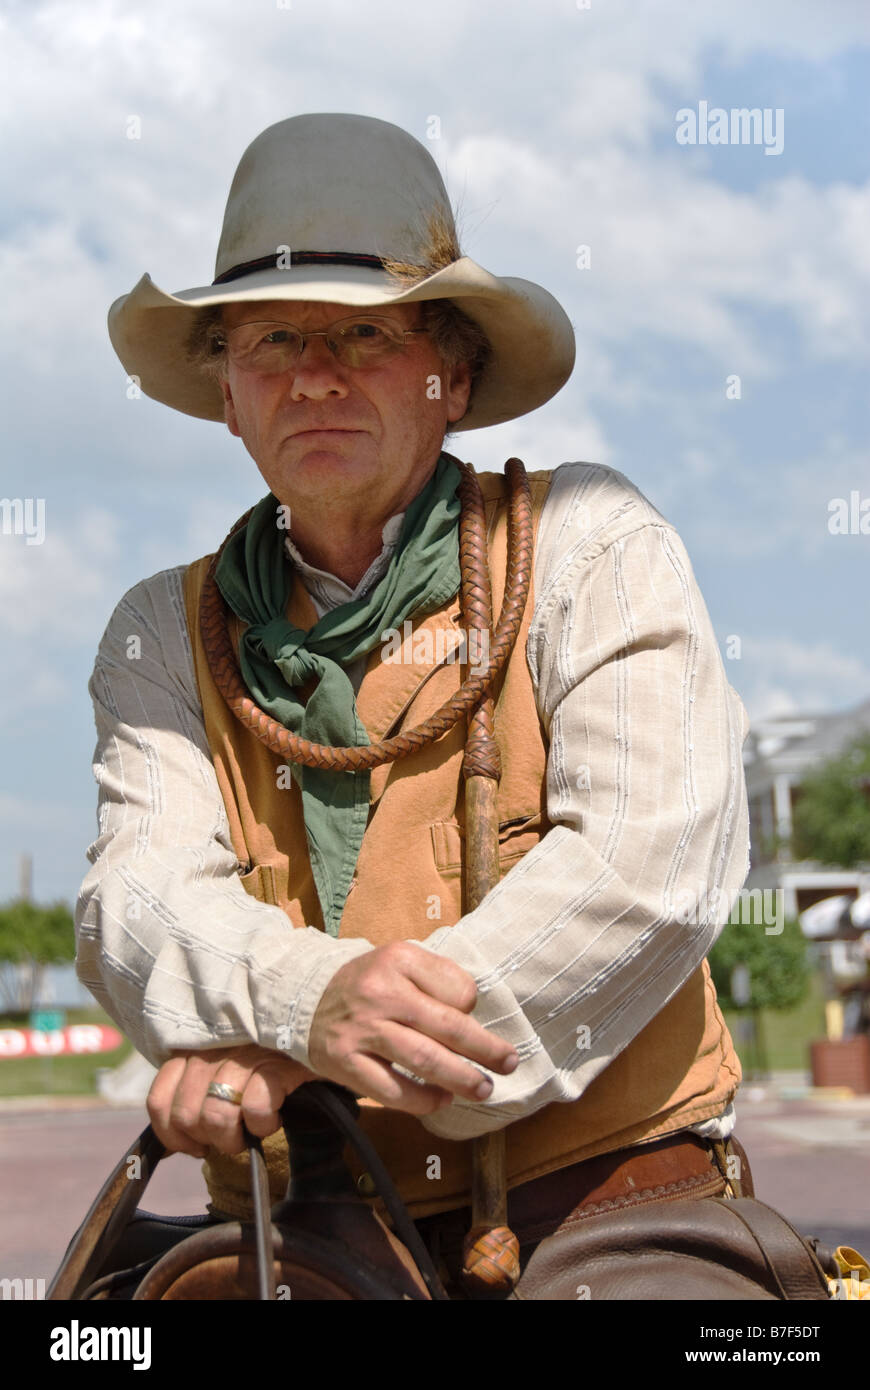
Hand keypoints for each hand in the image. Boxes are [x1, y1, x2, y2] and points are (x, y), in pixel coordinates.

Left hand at [146, 1044, 313, 1156]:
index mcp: (195, 1048)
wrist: (325, 1035)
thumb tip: (170, 1148)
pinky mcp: (279, 1062)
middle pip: (186, 1115)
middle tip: (232, 1139)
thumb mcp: (226, 1069)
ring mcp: (245, 1053)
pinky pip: (255, 1108)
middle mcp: (214, 1047)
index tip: (197, 1145)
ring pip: (216, 1115)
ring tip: (251, 1133)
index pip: (158, 1100)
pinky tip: (274, 1118)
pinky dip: (263, 1124)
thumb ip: (195, 1097)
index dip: (172, 1135)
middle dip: (208, 1140)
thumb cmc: (269, 1062)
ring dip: (234, 1139)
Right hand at [307, 941, 519, 1114]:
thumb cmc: (368, 983)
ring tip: (484, 1088)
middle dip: (485, 1050)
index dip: (471, 1007)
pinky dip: (423, 1101)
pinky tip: (441, 1101)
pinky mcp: (346, 1062)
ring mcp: (361, 1029)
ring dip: (461, 1079)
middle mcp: (380, 992)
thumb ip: (437, 979)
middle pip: (446, 1027)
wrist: (304, 999)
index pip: (457, 989)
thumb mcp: (400, 962)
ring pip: (423, 1060)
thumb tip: (473, 1016)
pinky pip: (393, 1091)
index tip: (471, 1017)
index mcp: (399, 959)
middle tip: (509, 1063)